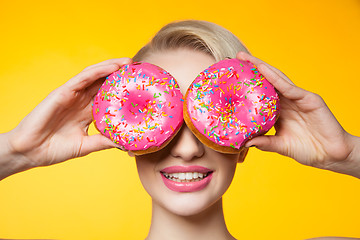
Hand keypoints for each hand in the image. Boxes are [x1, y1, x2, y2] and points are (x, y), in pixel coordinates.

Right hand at [5, 58, 131, 168]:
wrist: (31, 152)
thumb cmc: (54, 149)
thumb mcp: (86, 145)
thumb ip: (104, 141)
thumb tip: (126, 143)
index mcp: (87, 112)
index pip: (108, 97)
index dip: (123, 92)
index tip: (140, 88)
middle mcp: (81, 101)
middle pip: (104, 84)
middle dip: (120, 75)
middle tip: (138, 70)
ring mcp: (73, 95)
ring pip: (95, 76)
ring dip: (111, 67)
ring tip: (128, 62)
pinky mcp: (63, 91)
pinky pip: (82, 78)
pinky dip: (97, 71)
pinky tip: (111, 67)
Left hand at [236, 51, 359, 177]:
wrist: (331, 156)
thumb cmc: (308, 150)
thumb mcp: (281, 146)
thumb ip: (265, 143)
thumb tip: (244, 142)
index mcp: (279, 111)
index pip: (261, 94)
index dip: (248, 85)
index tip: (231, 77)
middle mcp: (287, 101)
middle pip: (267, 82)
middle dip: (252, 69)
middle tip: (236, 57)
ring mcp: (298, 98)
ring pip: (277, 79)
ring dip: (262, 67)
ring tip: (246, 58)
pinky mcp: (308, 99)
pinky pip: (289, 87)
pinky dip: (276, 78)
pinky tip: (263, 69)